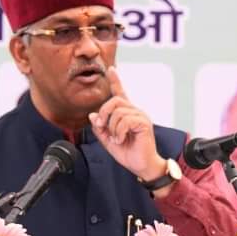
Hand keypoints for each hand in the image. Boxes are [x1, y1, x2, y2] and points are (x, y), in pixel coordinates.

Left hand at [89, 66, 167, 183]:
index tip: (111, 69)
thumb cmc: (128, 153)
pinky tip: (121, 139)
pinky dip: (119, 132)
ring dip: (112, 127)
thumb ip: (100, 129)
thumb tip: (92, 115)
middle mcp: (135, 111)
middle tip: (101, 126)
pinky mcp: (144, 123)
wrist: (141, 166)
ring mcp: (140, 116)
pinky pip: (125, 121)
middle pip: (114, 100)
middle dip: (103, 113)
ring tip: (116, 138)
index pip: (120, 93)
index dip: (115, 81)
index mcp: (127, 114)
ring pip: (118, 112)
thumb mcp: (108, 141)